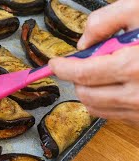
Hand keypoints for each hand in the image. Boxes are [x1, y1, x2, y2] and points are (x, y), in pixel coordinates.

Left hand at [49, 0, 138, 123]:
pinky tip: (117, 84)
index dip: (63, 68)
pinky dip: (105, 100)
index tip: (55, 63)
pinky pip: (113, 114)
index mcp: (136, 67)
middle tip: (82, 63)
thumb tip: (83, 44)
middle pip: (85, 93)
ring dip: (89, 90)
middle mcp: (138, 95)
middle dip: (76, 78)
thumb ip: (105, 21)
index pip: (82, 73)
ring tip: (102, 72)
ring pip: (96, 108)